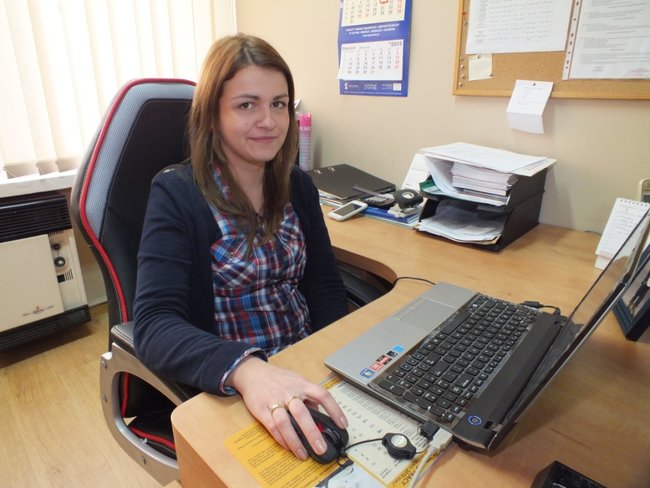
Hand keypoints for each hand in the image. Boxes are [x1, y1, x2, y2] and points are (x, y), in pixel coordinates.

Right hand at [227, 356, 347, 460]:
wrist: (252, 373)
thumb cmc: (278, 379)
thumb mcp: (297, 381)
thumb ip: (309, 397)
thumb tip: (321, 417)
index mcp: (301, 384)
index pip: (322, 395)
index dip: (334, 409)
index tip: (342, 424)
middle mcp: (289, 392)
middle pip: (303, 413)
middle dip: (313, 433)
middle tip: (321, 448)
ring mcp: (274, 401)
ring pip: (285, 423)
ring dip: (295, 441)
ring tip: (304, 454)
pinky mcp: (261, 410)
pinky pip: (272, 427)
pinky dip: (281, 439)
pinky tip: (289, 448)